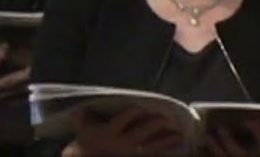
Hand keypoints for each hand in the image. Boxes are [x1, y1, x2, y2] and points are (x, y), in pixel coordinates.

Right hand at [0, 44, 30, 115]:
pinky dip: (25, 96)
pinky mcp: (0, 111)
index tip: (6, 45)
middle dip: (25, 72)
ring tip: (40, 75)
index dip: (0, 53)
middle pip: (12, 81)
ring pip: (18, 93)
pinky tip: (32, 91)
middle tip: (36, 63)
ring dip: (30, 85)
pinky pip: (17, 103)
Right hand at [69, 106, 186, 156]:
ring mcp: (131, 153)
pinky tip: (179, 147)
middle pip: (141, 133)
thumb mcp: (81, 129)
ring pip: (152, 146)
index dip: (132, 114)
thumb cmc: (86, 143)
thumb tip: (80, 108)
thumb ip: (81, 118)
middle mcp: (122, 143)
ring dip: (166, 141)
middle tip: (166, 120)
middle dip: (154, 126)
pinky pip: (154, 154)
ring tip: (179, 136)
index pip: (122, 121)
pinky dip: (167, 150)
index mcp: (109, 133)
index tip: (142, 108)